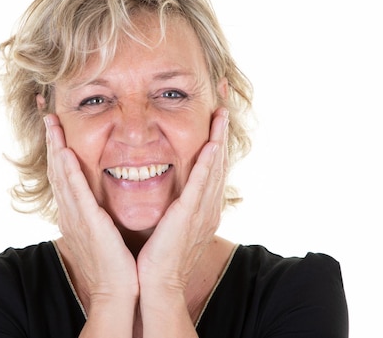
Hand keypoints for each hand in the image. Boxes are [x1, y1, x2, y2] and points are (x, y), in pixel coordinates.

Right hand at [44, 114, 137, 301]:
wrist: (116, 289)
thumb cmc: (114, 262)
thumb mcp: (102, 231)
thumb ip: (98, 212)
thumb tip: (100, 199)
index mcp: (75, 213)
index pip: (63, 175)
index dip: (57, 150)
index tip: (56, 128)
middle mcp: (70, 212)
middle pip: (57, 170)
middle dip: (52, 142)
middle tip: (48, 116)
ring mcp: (76, 217)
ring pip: (62, 175)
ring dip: (56, 148)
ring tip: (53, 124)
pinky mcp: (88, 222)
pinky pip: (76, 192)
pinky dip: (69, 172)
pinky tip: (66, 154)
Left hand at [137, 107, 228, 293]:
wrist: (157, 282)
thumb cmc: (160, 254)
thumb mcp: (171, 221)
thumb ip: (175, 202)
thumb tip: (165, 183)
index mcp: (202, 205)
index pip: (211, 164)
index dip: (216, 137)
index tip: (216, 112)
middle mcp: (207, 205)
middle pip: (218, 159)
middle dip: (222, 128)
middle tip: (225, 99)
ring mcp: (201, 209)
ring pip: (213, 166)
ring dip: (218, 137)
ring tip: (222, 111)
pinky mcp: (189, 215)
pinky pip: (201, 184)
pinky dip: (208, 163)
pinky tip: (212, 144)